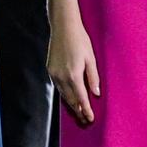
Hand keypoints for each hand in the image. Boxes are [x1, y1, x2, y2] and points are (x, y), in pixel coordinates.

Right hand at [48, 9, 100, 126]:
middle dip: (78, 111)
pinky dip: (65, 94)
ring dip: (71, 104)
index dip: (86, 110)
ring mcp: (54, 74)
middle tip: (84, 120)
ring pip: (63, 95)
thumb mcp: (91, 59)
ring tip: (78, 111)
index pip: (81, 98)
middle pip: (71, 100)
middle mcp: (62, 77)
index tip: (90, 119)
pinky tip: (70, 97)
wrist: (63, 27)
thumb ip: (93, 77)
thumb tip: (96, 93)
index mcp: (74, 75)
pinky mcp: (50, 70)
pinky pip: (58, 87)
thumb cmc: (80, 40)